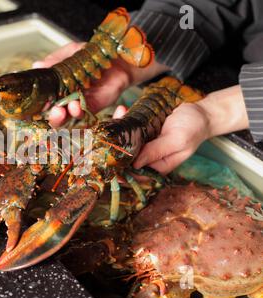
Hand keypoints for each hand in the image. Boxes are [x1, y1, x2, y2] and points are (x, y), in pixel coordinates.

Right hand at [34, 42, 168, 126]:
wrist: (118, 56)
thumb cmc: (94, 54)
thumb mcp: (72, 52)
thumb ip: (55, 59)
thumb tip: (36, 65)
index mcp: (58, 88)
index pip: (45, 102)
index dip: (37, 108)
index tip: (33, 108)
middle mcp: (67, 99)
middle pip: (54, 117)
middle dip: (51, 117)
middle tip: (52, 111)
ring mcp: (80, 104)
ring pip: (68, 119)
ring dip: (64, 117)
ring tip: (64, 108)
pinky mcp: (94, 106)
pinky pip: (84, 114)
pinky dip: (79, 113)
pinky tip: (76, 106)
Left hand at [121, 85, 248, 173]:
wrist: (201, 111)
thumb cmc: (193, 128)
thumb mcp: (177, 140)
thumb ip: (157, 151)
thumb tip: (135, 165)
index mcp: (157, 166)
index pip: (134, 174)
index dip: (120, 169)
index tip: (109, 157)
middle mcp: (148, 157)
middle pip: (125, 158)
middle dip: (115, 144)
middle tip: (113, 128)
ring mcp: (144, 144)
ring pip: (124, 141)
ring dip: (118, 128)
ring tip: (121, 111)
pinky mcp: (143, 131)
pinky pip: (128, 128)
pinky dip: (124, 118)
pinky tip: (124, 108)